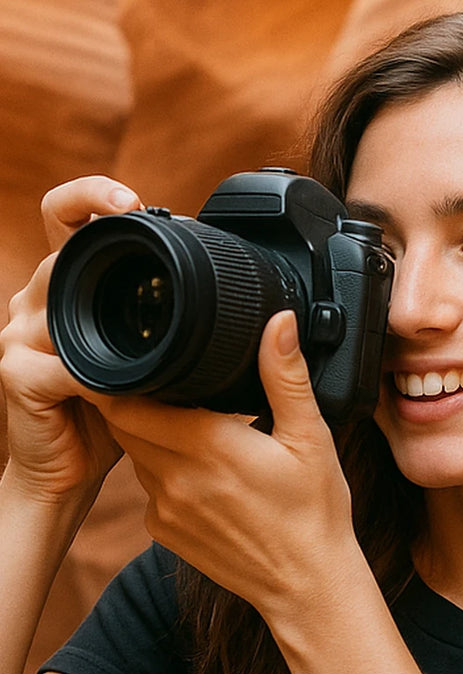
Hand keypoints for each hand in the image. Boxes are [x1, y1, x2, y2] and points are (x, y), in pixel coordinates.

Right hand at [0, 177, 140, 506]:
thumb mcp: (142, 367)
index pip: (66, 219)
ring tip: (142, 306)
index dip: (92, 196)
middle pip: (60, 245)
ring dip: (101, 301)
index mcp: (66, 292)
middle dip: (96, 225)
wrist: (65, 477)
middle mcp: (35, 303)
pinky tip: (125, 385)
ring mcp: (18, 336)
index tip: (133, 199)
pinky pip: (60, 365)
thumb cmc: (104, 421)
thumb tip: (231, 309)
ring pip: (58, 296)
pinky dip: (97, 376)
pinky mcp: (16, 375)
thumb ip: (161, 331)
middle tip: (137, 214)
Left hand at [90, 311, 358, 615]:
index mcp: (208, 445)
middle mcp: (176, 477)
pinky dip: (163, 475)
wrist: (308, 586)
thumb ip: (285, 377)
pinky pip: (148, 490)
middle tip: (162, 386)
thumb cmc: (315, 514)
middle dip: (134, 400)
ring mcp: (166, 509)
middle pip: (123, 423)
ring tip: (190, 430)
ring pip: (135, 455)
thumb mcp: (310, 439)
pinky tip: (201, 477)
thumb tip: (277, 322)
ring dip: (151, 437)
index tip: (133, 361)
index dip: (120, 377)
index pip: (127, 400)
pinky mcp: (165, 533)